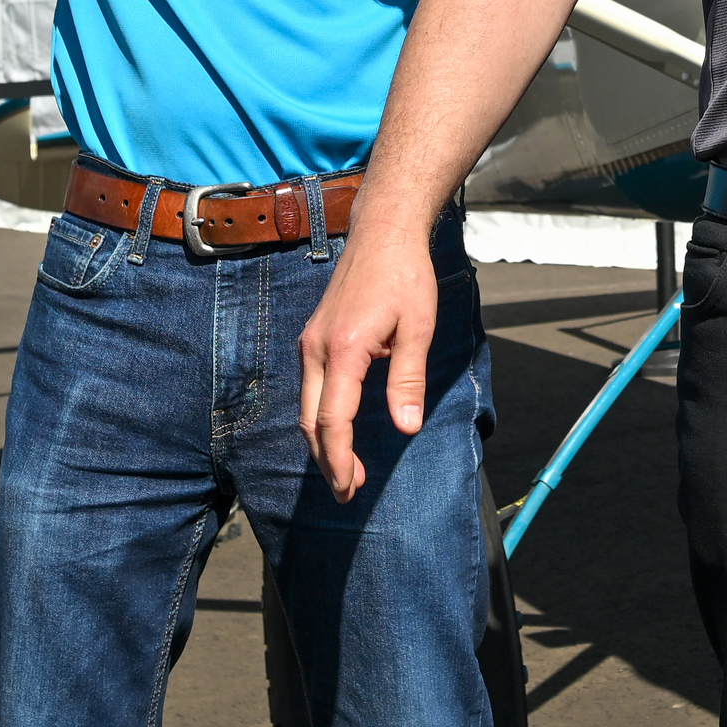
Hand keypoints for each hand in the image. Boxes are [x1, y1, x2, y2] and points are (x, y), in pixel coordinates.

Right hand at [297, 219, 439, 499]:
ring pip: (307, 407)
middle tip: (349, 492)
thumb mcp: (418, 328)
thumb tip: (406, 426)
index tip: (350, 487)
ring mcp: (311, 343)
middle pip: (311, 421)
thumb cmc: (406, 277)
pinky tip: (341, 430)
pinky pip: (311, 389)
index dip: (340, 459)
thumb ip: (408, 378)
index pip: (333, 419)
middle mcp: (317, 349)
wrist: (383, 234)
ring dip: (324, 442)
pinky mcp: (314, 338)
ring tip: (349, 471)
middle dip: (328, 461)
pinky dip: (322, 418)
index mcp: (344, 349)